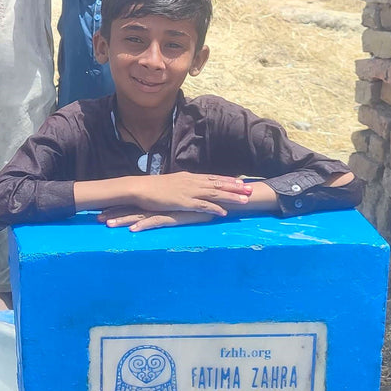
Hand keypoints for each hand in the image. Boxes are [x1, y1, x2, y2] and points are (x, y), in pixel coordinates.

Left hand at [99, 208, 216, 231]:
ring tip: (108, 225)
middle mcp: (156, 205)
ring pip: (139, 216)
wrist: (214, 199)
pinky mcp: (173, 217)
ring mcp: (164, 211)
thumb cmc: (194, 203)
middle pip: (131, 209)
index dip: (116, 207)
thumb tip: (153, 210)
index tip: (101, 211)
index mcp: (155, 202)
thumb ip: (164, 208)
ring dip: (123, 220)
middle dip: (113, 213)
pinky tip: (133, 230)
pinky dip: (143, 226)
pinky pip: (155, 222)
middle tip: (97, 218)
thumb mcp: (175, 206)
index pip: (131, 204)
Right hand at [127, 171, 252, 216]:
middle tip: (250, 189)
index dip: (227, 180)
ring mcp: (188, 191)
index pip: (212, 177)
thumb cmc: (151, 187)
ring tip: (245, 200)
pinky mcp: (183, 202)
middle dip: (235, 187)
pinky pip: (202, 206)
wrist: (139, 187)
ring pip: (214, 193)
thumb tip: (188, 186)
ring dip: (231, 197)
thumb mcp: (170, 182)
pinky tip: (224, 213)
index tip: (240, 181)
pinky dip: (214, 209)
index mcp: (188, 177)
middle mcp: (191, 182)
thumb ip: (181, 184)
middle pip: (218, 184)